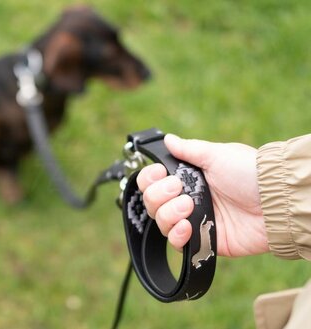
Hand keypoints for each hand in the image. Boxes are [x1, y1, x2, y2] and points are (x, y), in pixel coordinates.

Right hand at [136, 134, 268, 256]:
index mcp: (188, 178)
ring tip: (189, 206)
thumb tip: (168, 139)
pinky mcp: (202, 241)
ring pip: (161, 222)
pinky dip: (177, 235)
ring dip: (168, 213)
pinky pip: (176, 243)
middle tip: (179, 188)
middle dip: (159, 195)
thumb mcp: (216, 154)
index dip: (150, 179)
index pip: (154, 181)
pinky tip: (187, 226)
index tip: (159, 173)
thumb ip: (188, 149)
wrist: (273, 201)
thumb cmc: (249, 173)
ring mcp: (193, 221)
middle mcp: (187, 199)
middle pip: (151, 202)